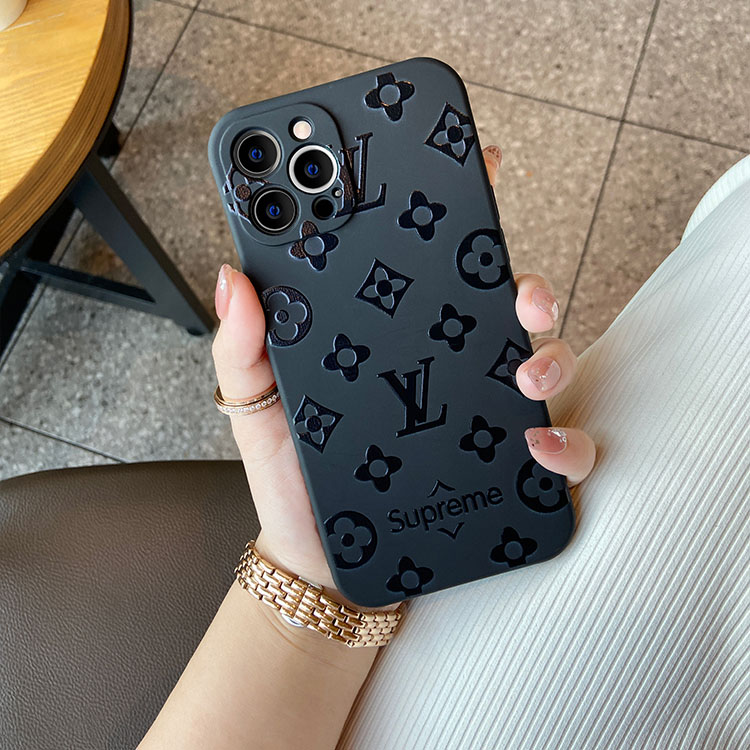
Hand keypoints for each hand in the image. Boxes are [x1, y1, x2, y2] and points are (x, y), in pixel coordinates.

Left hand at [211, 145, 595, 601]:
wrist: (320, 558)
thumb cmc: (291, 478)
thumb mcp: (257, 405)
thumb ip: (243, 345)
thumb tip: (235, 274)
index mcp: (391, 339)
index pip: (429, 266)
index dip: (455, 210)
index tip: (471, 164)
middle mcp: (444, 368)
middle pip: (501, 305)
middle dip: (523, 280)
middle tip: (513, 284)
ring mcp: (477, 414)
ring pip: (544, 363)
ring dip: (551, 354)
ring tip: (524, 369)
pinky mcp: (500, 467)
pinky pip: (558, 447)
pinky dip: (566, 443)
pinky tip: (538, 444)